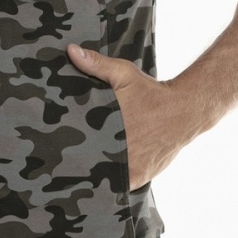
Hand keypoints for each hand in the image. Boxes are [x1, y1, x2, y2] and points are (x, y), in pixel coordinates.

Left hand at [66, 44, 199, 189]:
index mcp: (109, 129)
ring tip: (76, 178)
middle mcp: (119, 152)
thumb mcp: (123, 74)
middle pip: (89, 166)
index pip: (78, 147)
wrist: (184, 112)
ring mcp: (131, 168)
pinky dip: (111, 185)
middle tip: (59, 167)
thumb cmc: (150, 92)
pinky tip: (99, 186)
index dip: (65, 152)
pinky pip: (120, 186)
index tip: (53, 153)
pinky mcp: (140, 177)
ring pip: (104, 179)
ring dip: (93, 178)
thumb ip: (96, 65)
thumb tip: (71, 51)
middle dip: (76, 165)